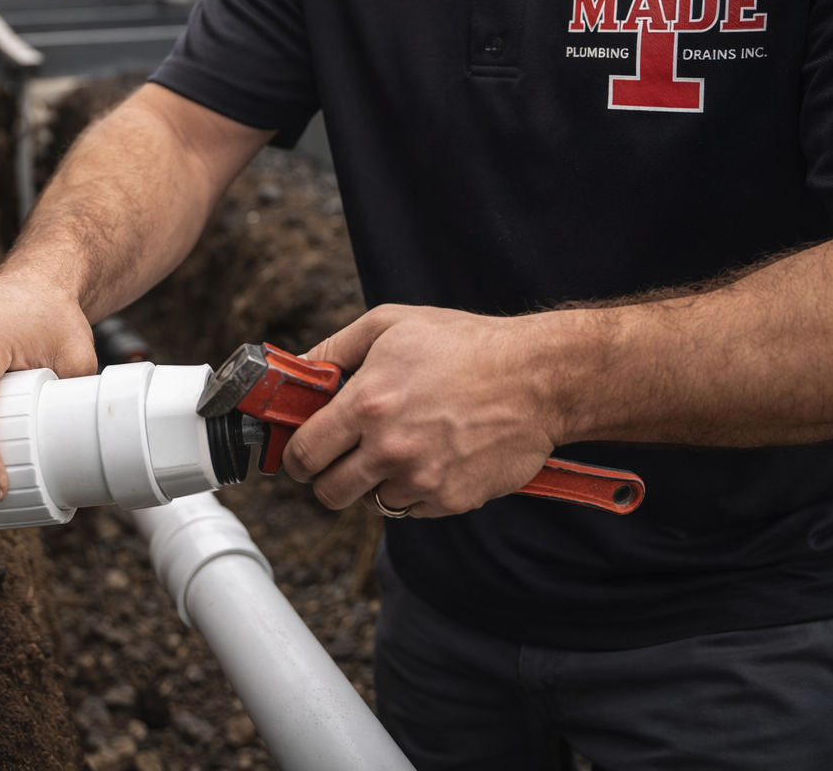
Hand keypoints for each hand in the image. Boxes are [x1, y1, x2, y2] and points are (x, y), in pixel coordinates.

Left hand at [283, 304, 565, 517]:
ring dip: (374, 481)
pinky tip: (430, 456)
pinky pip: (410, 509)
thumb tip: (300, 369)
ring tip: (399, 446)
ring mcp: (421, 479)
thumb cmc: (463, 344)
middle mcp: (389, 448)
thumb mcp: (390, 324)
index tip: (303, 450)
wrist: (536, 378)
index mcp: (366, 404)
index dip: (296, 455)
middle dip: (327, 476)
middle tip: (342, 456)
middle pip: (328, 492)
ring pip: (370, 503)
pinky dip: (412, 490)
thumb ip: (334, 348)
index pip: (304, 453)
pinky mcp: (451, 500)